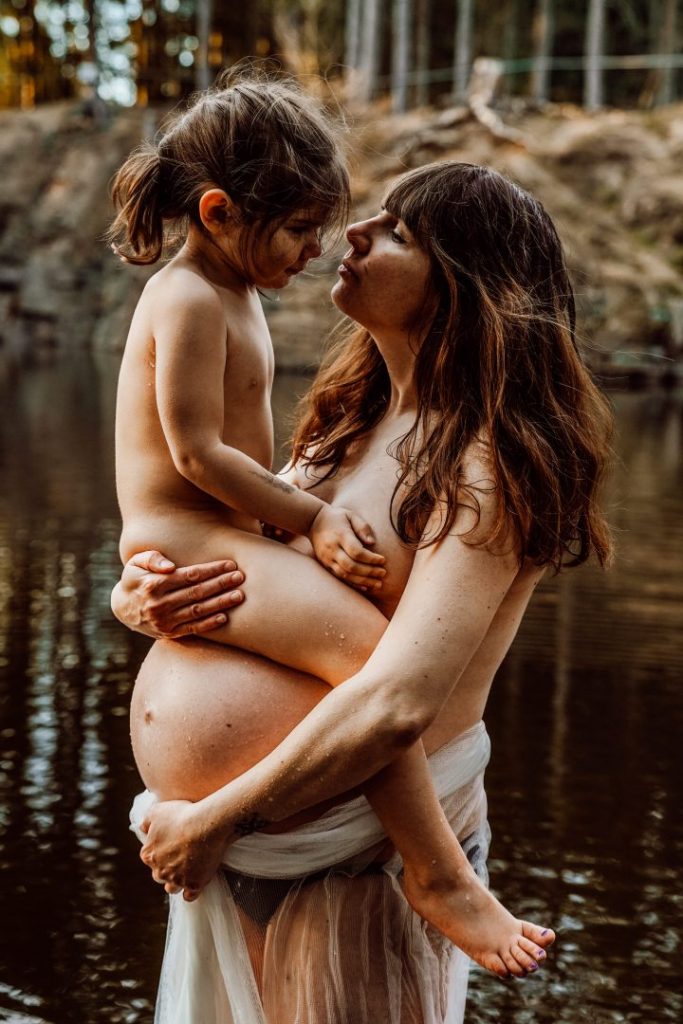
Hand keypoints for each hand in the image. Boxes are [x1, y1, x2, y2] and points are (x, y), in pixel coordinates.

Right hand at [111, 550, 244, 638]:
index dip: (212, 570)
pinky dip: (209, 624)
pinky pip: (193, 628)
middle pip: (197, 592)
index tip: (230, 565)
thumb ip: (152, 559)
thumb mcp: (135, 563)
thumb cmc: (135, 579)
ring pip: (198, 611)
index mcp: (154, 584)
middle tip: (240, 578)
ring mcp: (164, 620)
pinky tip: (224, 616)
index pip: (189, 576)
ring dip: (220, 603)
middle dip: (221, 584)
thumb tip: (169, 566)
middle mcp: (159, 604)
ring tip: (239, 596)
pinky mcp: (168, 633)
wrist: (122, 608)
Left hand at [140, 798, 226, 900]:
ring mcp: (177, 880)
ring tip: (187, 871)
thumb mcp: (157, 811)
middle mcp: (160, 871)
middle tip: (180, 857)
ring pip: (172, 888)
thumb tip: (143, 829)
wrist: (207, 825)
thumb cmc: (183, 816)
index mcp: (149, 855)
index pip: (149, 858)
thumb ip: (146, 821)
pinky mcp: (194, 885)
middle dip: (167, 868)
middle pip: (159, 875)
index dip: (160, 851)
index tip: (170, 845)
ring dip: (177, 882)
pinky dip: (191, 891)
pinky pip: (189, 896)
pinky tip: (195, 883)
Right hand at [308, 506, 385, 590]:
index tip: (383, 560)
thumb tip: (372, 543)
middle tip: (383, 573)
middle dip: (369, 572)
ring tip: (378, 584)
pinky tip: (365, 587)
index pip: (356, 551)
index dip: (371, 558)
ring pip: (345, 574)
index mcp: (340, 535)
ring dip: (363, 581)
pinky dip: (353, 583)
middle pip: (351, 566)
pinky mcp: (325, 564)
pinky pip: (339, 577)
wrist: (312, 521)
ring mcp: (327, 558)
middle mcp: (332, 548)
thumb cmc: (337, 517)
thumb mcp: (351, 515)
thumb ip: (362, 527)